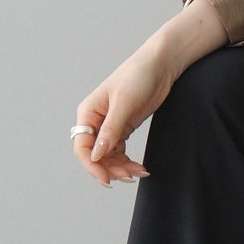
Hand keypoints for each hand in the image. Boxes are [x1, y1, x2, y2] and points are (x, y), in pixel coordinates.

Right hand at [72, 44, 176, 187]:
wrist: (160, 65)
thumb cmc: (138, 76)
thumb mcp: (124, 103)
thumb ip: (110, 130)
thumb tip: (96, 154)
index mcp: (88, 113)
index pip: (82, 147)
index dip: (91, 165)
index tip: (106, 179)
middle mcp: (96, 121)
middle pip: (95, 155)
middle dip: (110, 169)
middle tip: (129, 176)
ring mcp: (110, 126)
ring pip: (108, 156)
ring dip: (121, 168)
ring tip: (139, 172)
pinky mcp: (124, 127)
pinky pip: (120, 151)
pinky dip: (128, 162)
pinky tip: (140, 168)